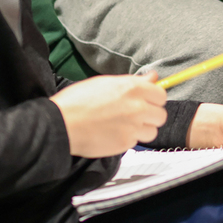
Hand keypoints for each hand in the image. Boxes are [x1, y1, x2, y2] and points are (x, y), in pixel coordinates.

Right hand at [49, 73, 166, 157]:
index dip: (154, 98)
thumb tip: (153, 77)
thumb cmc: (78, 100)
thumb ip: (133, 81)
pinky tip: (115, 132)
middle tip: (137, 113)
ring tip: (126, 125)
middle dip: (151, 114)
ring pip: (153, 131)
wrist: (61, 124)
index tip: (147, 99)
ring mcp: (132, 128)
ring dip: (143, 129)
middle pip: (161, 114)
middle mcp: (137, 108)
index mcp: (132, 88)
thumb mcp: (106, 82)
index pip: (161, 94)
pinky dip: (129, 138)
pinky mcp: (126, 144)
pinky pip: (137, 141)